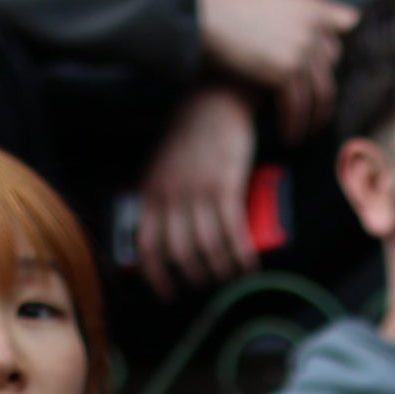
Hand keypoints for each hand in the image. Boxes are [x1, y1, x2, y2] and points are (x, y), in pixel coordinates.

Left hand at [136, 83, 261, 294]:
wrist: (214, 100)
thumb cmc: (192, 133)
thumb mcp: (164, 166)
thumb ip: (163, 198)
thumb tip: (172, 236)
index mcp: (151, 191)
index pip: (146, 246)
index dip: (157, 276)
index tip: (169, 293)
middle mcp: (171, 195)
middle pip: (180, 255)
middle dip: (196, 278)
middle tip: (209, 285)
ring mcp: (197, 192)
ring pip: (207, 250)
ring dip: (221, 272)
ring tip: (231, 276)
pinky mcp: (225, 187)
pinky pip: (232, 234)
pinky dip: (240, 256)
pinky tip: (248, 265)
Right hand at [194, 0, 355, 134]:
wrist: (199, 17)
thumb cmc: (227, 15)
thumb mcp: (272, 7)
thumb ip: (301, 21)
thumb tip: (347, 23)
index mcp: (310, 6)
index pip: (336, 43)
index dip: (326, 69)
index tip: (318, 90)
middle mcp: (312, 24)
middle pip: (330, 72)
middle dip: (321, 98)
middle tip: (311, 120)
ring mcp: (302, 45)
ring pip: (320, 95)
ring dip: (312, 120)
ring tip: (300, 135)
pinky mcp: (286, 67)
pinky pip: (298, 106)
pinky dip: (293, 125)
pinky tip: (287, 137)